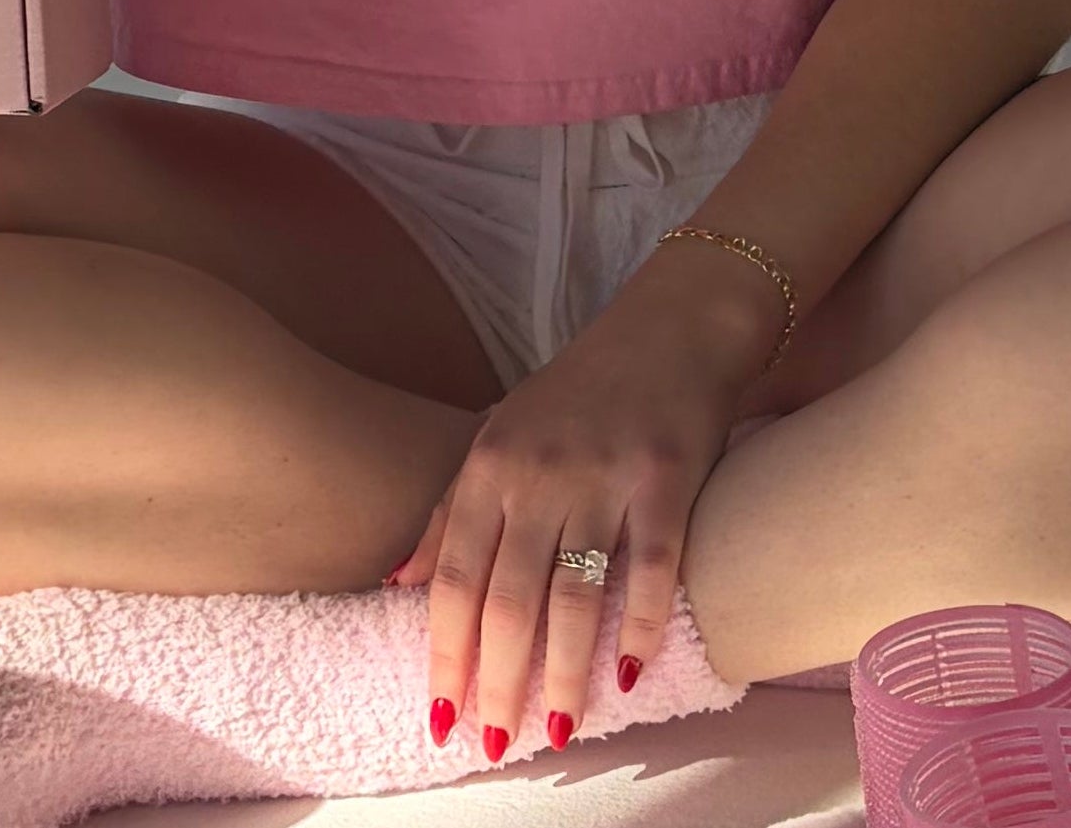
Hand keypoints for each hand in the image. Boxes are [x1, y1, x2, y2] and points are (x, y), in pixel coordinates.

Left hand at [381, 293, 756, 762]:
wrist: (671, 325)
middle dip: (499, 681)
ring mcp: (602, 475)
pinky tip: (631, 674)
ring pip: (574, 596)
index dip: (445, 652)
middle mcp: (538, 472)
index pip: (453, 576)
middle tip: (496, 744)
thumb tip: (399, 584)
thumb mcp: (498, 432)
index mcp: (490, 463)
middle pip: (507, 598)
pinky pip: (651, 568)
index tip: (441, 715)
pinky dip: (641, 626)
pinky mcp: (665, 477)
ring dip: (563, 673)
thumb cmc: (579, 390)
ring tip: (557, 730)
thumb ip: (450, 508)